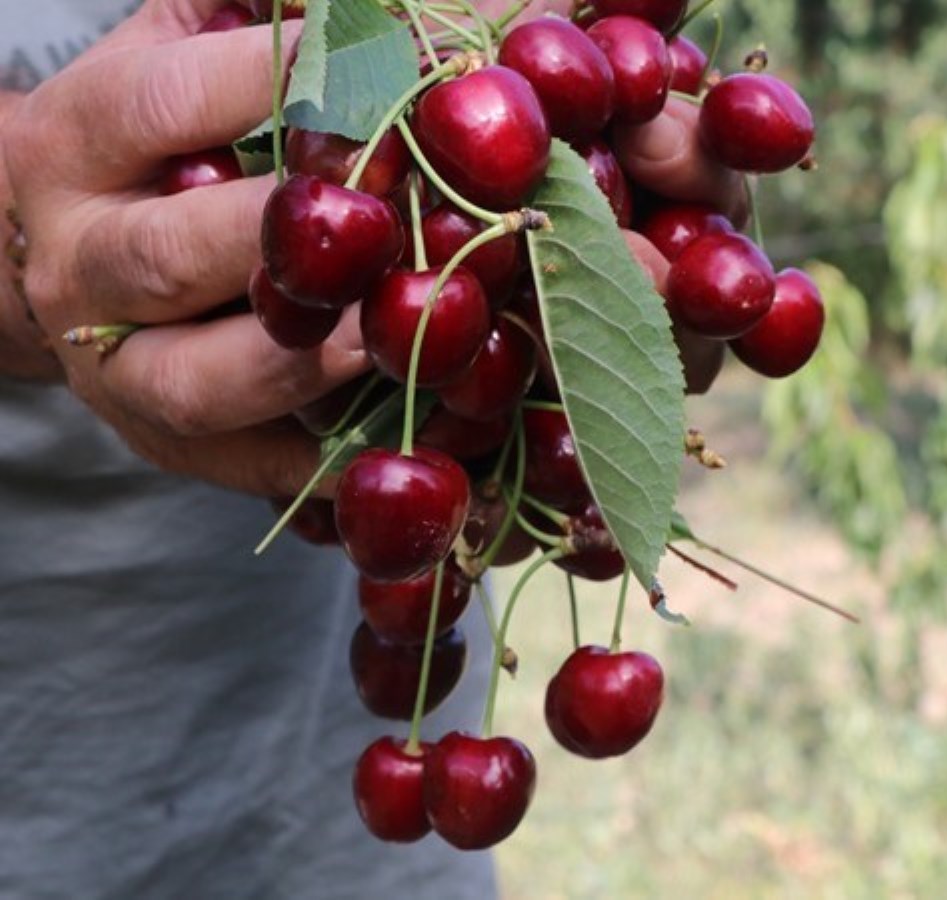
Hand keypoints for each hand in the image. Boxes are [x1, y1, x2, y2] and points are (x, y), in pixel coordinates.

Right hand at [1, 0, 369, 496]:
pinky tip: (434, 447)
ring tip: (414, 339)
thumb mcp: (181, 47)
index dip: (275, 84)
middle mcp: (81, 262)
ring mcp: (120, 369)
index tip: (401, 62)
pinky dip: (344, 465)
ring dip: (313, 365)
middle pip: (173, 256)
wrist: (69, 257)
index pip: (163, 107)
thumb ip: (251, 9)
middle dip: (295, 239)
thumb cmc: (160, 137)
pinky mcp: (178, 448)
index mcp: (78, 143)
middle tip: (414, 213)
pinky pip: (263, 468)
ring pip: (205, 381)